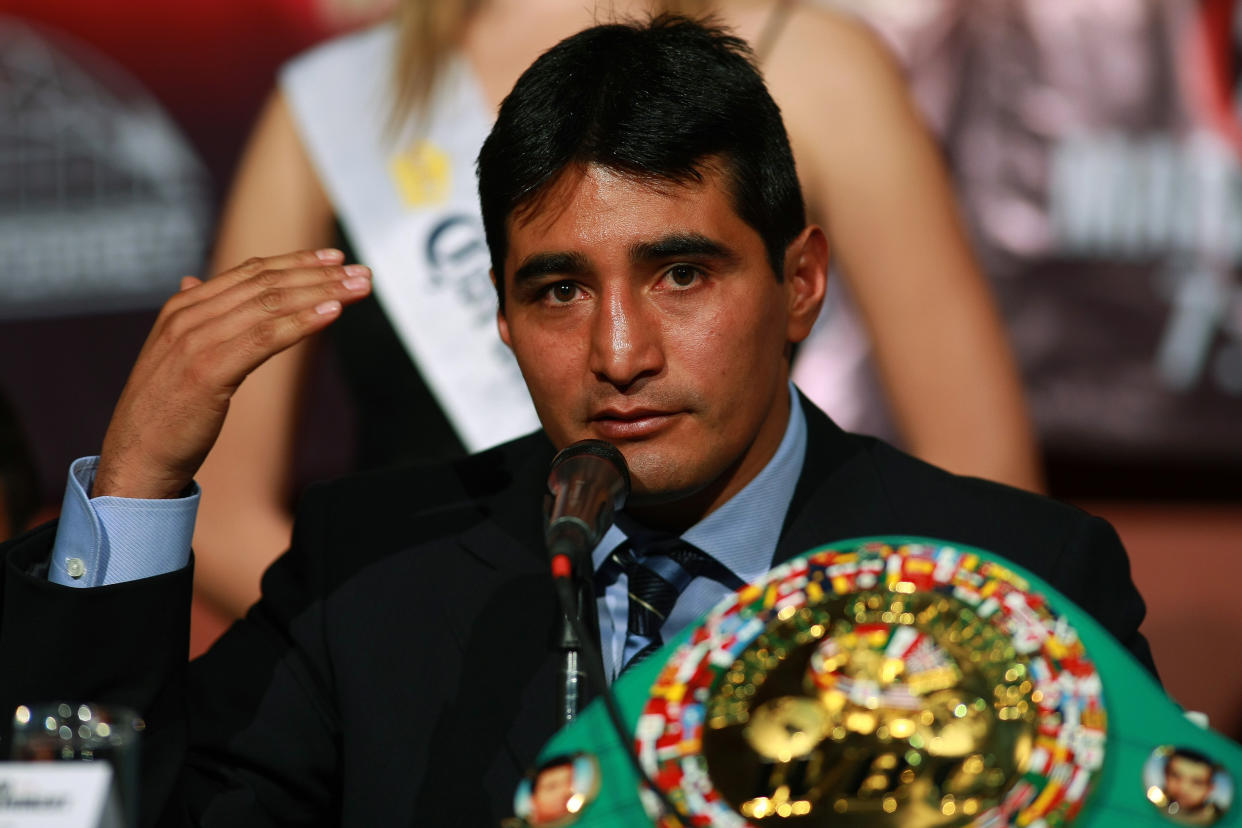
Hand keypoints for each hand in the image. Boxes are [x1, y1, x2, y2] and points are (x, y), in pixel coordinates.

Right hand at [94, 249, 370, 498]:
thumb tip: (195, 281)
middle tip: (360, 272)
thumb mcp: (175, 354)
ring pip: (270, 305)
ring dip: (322, 293)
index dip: (296, 262)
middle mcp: (189, 316)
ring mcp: (196, 341)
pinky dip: (302, 322)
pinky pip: (265, 338)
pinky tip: (333, 313)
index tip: (335, 259)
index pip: (249, 272)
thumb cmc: (164, 412)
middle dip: (319, 275)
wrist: (136, 458)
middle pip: (266, 283)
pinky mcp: (209, 370)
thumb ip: (194, 318)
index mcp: (183, 308)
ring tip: (359, 288)